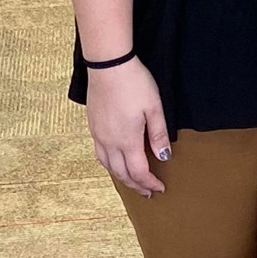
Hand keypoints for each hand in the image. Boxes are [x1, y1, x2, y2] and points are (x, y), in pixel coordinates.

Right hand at [85, 58, 169, 197]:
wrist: (108, 65)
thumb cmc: (134, 83)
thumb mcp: (154, 108)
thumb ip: (158, 134)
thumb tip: (164, 157)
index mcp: (127, 140)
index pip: (138, 172)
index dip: (149, 183)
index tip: (159, 188)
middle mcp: (109, 142)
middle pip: (121, 173)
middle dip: (136, 185)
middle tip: (147, 192)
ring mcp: (98, 134)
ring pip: (108, 165)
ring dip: (121, 177)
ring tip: (132, 181)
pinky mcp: (93, 125)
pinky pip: (99, 153)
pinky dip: (109, 164)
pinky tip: (115, 160)